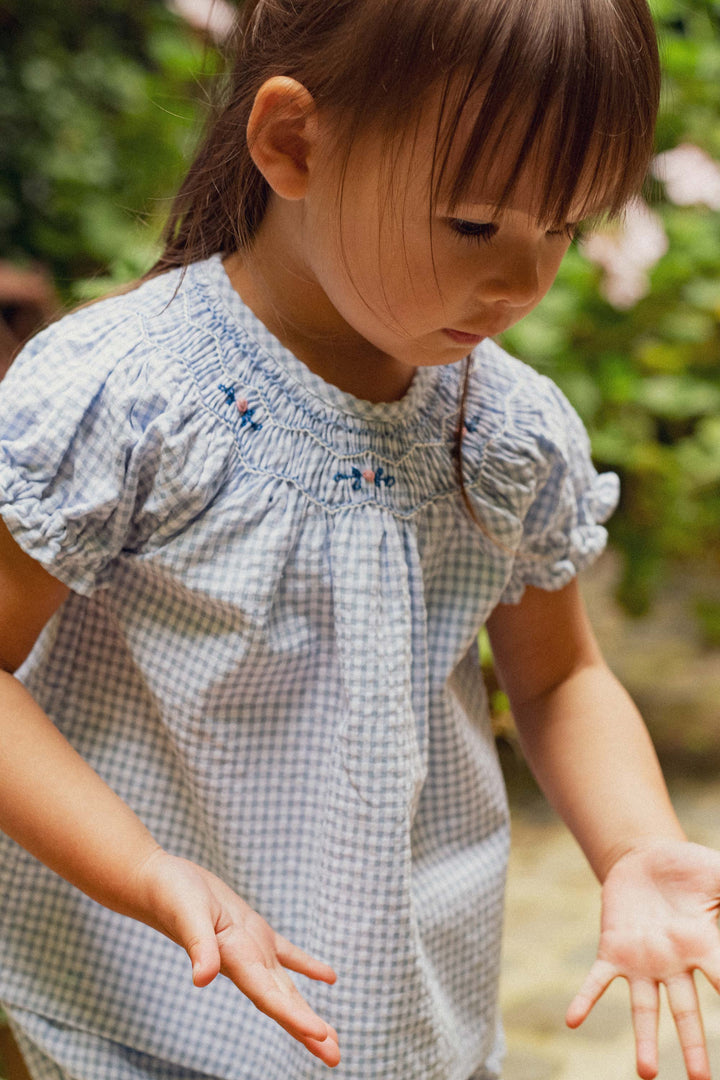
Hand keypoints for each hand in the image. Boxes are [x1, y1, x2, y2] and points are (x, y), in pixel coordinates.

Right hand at [133, 849, 339, 1066]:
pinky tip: (329, 977)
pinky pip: (286, 953)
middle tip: (335, 1057)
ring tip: (330, 1038)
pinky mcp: (252, 929)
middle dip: (307, 1030)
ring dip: (307, 1010)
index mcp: (235, 960)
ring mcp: (251, 948)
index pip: (269, 996)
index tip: (322, 1037)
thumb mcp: (188, 915)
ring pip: (286, 986)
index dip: (295, 1017)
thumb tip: (202, 980)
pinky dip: (307, 966)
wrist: (157, 882)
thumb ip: (197, 947)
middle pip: (282, 1002)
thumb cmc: (170, 895)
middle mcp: (246, 962)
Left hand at [566, 840, 719, 1079]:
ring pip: (645, 1008)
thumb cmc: (690, 869)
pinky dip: (586, 999)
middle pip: (686, 1011)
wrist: (647, 859)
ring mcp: (643, 960)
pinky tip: (573, 1020)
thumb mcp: (717, 873)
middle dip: (693, 1045)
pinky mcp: (614, 949)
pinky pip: (598, 979)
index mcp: (705, 946)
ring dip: (644, 1039)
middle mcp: (675, 963)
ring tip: (646, 1073)